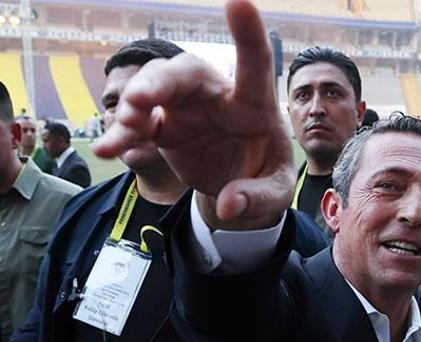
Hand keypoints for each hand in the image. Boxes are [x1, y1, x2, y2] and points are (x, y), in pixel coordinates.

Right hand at [93, 0, 294, 230]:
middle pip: (188, 73)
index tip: (238, 2)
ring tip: (125, 126)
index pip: (255, 65)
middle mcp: (218, 98)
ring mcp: (187, 109)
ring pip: (156, 89)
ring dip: (136, 103)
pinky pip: (138, 123)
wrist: (238, 194)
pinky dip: (122, 133)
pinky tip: (108, 148)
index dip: (247, 35)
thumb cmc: (264, 181)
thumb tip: (227, 204)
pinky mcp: (164, 128)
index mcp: (256, 106)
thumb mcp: (273, 195)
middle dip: (162, 80)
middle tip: (140, 99)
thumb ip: (256, 198)